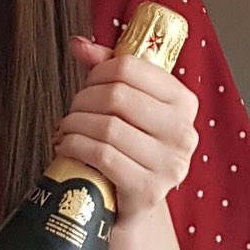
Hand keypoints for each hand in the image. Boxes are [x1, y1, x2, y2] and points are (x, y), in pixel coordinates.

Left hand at [54, 35, 198, 223]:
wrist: (131, 205)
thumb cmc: (129, 147)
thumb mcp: (126, 105)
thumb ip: (106, 69)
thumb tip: (79, 44)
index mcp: (183, 102)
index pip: (131, 67)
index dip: (98, 71)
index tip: (88, 84)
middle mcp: (183, 132)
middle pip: (117, 95)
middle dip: (83, 100)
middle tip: (72, 111)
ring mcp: (169, 164)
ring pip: (107, 127)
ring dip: (74, 125)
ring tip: (66, 130)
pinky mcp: (148, 191)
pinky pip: (102, 156)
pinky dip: (75, 147)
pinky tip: (67, 147)